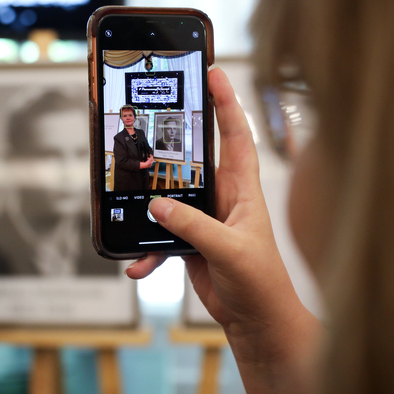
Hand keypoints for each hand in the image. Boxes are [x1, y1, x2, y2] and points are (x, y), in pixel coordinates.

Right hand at [124, 67, 319, 393]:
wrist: (256, 321)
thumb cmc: (261, 283)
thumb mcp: (230, 251)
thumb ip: (194, 226)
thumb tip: (159, 207)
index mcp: (243, 190)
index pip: (236, 135)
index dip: (226, 102)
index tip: (212, 72)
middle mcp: (223, 198)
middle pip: (193, 158)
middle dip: (172, 139)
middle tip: (149, 118)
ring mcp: (204, 219)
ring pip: (168, 198)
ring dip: (148, 207)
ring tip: (131, 211)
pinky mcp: (189, 241)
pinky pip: (159, 236)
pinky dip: (146, 250)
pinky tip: (138, 265)